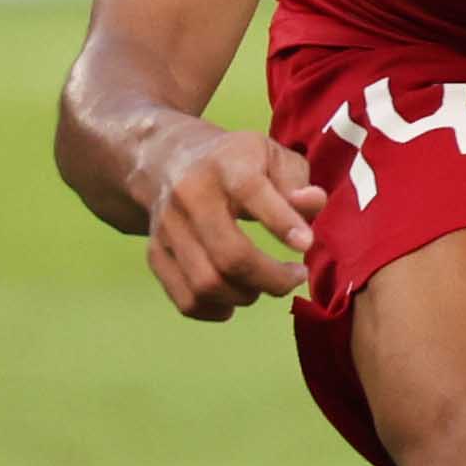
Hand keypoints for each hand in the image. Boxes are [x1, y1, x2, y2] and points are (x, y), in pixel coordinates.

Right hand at [135, 122, 320, 320]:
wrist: (171, 161)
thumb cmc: (236, 163)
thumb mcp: (272, 156)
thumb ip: (297, 181)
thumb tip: (310, 204)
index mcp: (225, 165)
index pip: (250, 192)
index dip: (282, 222)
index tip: (306, 244)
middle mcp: (189, 196)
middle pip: (229, 255)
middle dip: (272, 278)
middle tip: (295, 277)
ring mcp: (167, 228)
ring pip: (207, 284)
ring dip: (246, 296)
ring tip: (263, 284)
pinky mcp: (156, 254)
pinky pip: (186, 301)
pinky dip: (216, 310)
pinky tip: (235, 299)